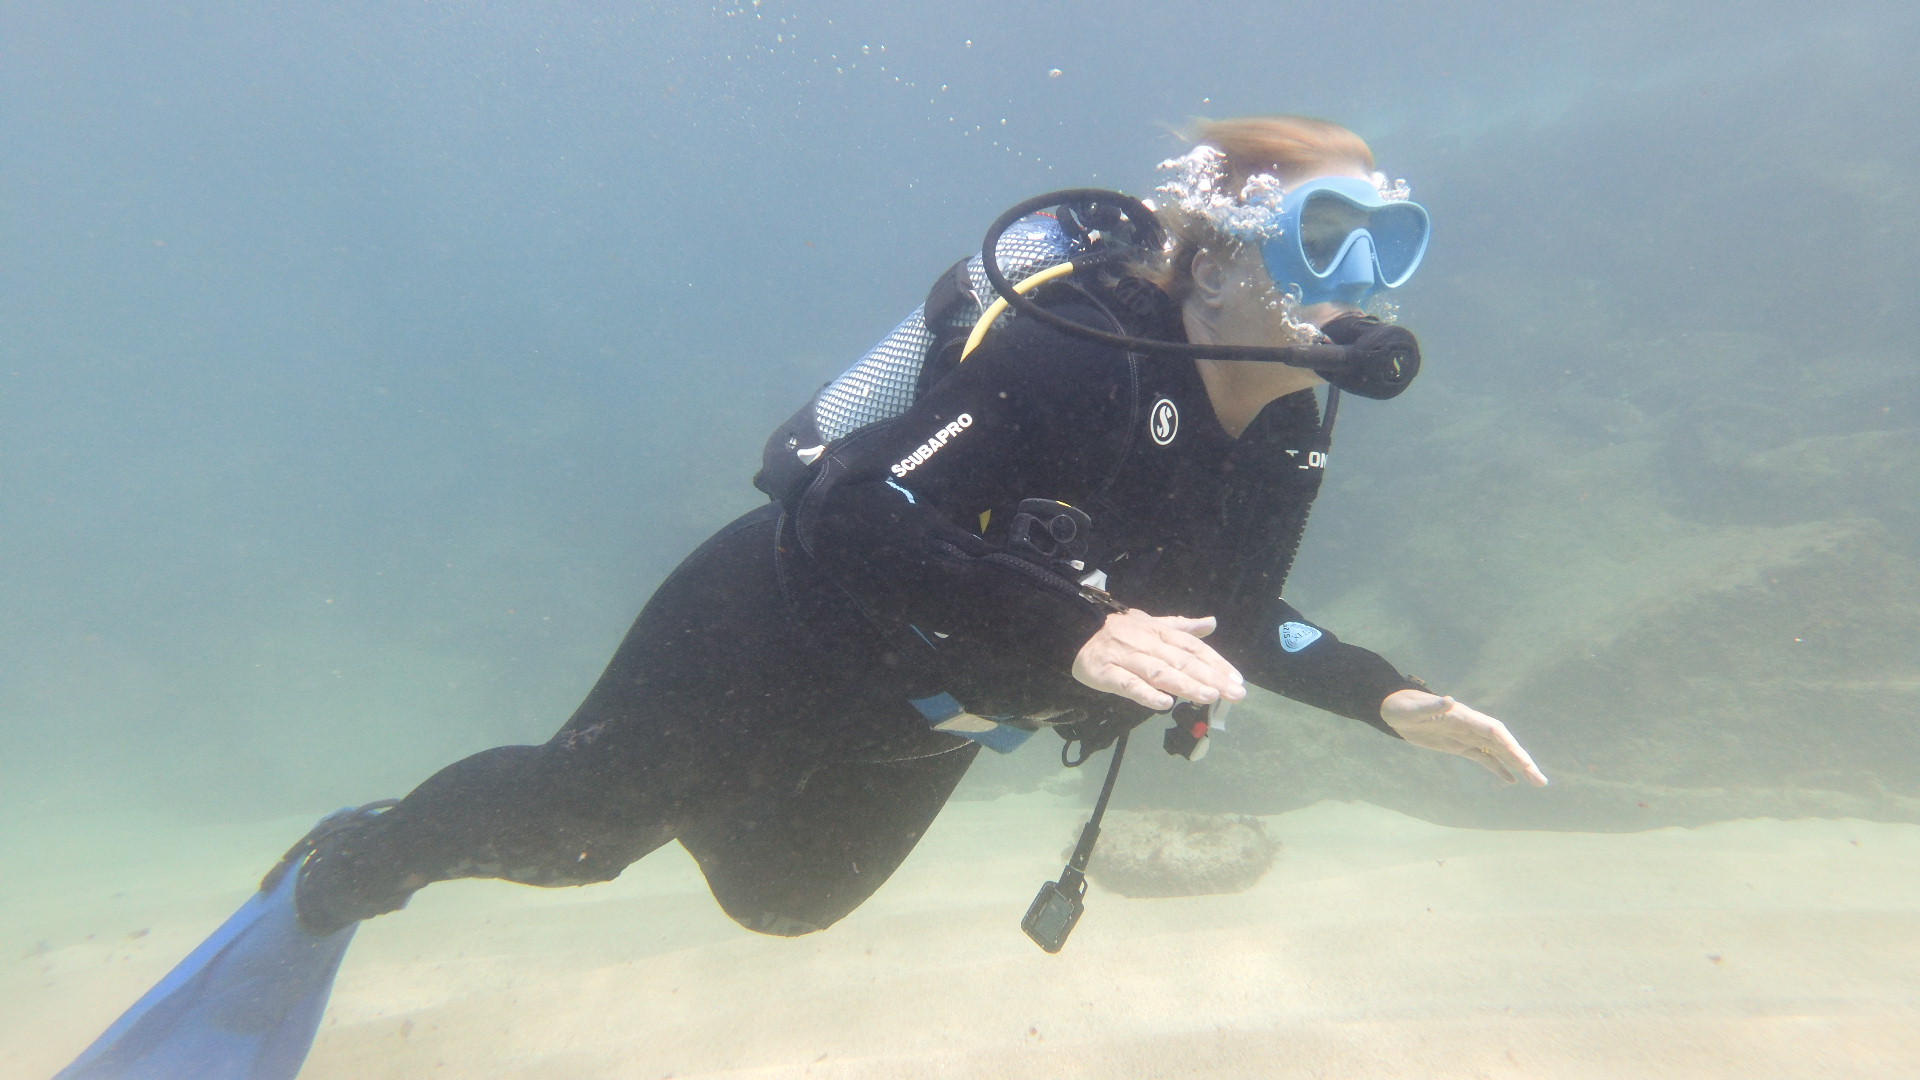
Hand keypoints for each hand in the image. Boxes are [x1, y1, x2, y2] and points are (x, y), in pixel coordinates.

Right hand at [1072, 609, 1247, 710]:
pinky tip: (1164, 704)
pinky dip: (1146, 694)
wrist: (1074, 629)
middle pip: (1182, 661)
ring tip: (1208, 696)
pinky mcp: (1106, 673)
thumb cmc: (1119, 630)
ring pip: (1159, 672)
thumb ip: (1183, 626)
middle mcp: (1146, 642)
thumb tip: (1212, 623)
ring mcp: (1126, 657)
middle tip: (1234, 693)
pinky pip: (1128, 684)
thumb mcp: (1152, 623)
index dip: (1216, 662)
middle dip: (1210, 677)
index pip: (1193, 647)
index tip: (1237, 679)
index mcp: (1159, 630)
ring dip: (1184, 684)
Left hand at [1380, 690, 1548, 785]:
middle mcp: (1471, 726)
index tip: (1523, 761)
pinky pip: (1484, 758)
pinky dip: (1498, 768)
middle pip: (1503, 743)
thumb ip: (1432, 706)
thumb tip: (1447, 700)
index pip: (1493, 731)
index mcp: (1464, 716)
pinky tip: (1511, 781)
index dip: (1509, 745)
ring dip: (1517, 765)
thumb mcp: (1414, 709)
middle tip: (1540, 779)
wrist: (1393, 710)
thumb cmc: (1403, 707)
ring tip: (1536, 782)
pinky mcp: (1459, 746)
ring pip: (1498, 752)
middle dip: (1522, 760)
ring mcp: (1467, 736)